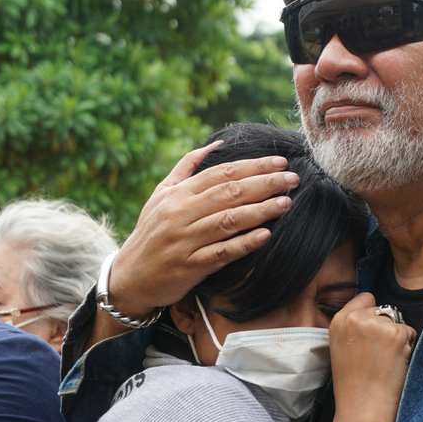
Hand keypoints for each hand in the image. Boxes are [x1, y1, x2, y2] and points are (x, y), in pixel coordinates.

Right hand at [108, 142, 299, 317]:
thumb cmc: (151, 233)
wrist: (130, 278)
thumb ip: (186, 167)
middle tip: (292, 179)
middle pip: (229, 193)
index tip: (279, 161)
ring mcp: (186, 240)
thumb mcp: (161, 195)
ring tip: (286, 203)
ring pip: (228, 221)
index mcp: (178, 194)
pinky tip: (266, 236)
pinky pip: (221, 253)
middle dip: (264, 183)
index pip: (221, 173)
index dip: (252, 166)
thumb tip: (216, 143)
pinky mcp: (190, 267)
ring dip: (260, 211)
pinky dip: (244, 244)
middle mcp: (181, 214)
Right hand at [329, 293, 415, 421]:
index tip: (371, 335)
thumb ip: (353, 327)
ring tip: (384, 361)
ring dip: (398, 337)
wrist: (363, 407)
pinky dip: (408, 346)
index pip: (365, 298)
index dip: (373, 315)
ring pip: (398, 320)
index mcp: (338, 320)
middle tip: (377, 355)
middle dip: (386, 327)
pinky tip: (394, 363)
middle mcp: (355, 318)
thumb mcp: (341, 347)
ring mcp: (376, 325)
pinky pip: (410, 332)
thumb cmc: (353, 384)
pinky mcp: (396, 334)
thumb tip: (376, 313)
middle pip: (383, 310)